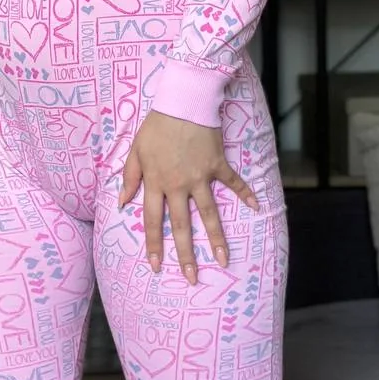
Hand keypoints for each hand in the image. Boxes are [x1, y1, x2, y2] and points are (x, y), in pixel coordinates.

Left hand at [118, 109, 258, 283]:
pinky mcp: (217, 165)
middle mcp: (178, 185)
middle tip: (192, 278)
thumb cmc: (156, 126)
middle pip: (182, 225)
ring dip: (216, 238)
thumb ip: (130, 178)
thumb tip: (121, 202)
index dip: (154, 245)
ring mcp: (200, 177)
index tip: (156, 267)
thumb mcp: (136, 150)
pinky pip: (233, 183)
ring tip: (223, 260)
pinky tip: (257, 207)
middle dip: (186, 254)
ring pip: (209, 213)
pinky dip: (246, 193)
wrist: (183, 101)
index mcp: (156, 182)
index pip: (152, 220)